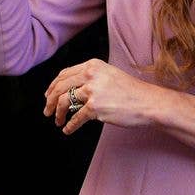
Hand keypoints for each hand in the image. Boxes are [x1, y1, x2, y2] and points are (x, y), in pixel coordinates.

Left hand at [43, 58, 158, 134]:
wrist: (147, 102)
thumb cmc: (130, 91)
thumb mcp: (109, 75)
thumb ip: (90, 77)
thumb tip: (70, 89)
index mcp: (92, 65)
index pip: (64, 74)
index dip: (53, 86)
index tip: (48, 95)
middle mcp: (90, 75)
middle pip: (60, 87)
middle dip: (50, 100)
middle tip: (47, 111)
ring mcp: (92, 91)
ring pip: (64, 101)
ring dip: (58, 113)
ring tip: (58, 121)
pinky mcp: (95, 107)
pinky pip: (76, 118)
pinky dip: (70, 126)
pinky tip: (68, 129)